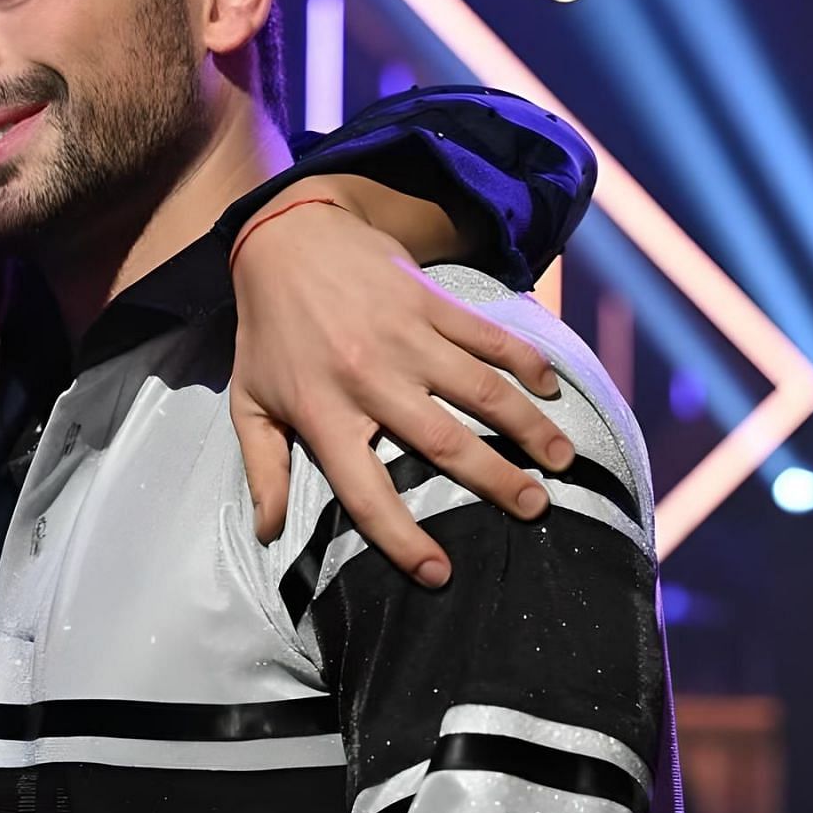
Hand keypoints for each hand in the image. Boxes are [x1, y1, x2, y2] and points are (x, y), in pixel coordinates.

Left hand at [227, 192, 572, 587]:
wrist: (284, 238)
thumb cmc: (268, 330)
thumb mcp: (250, 401)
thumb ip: (264, 467)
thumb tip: (269, 532)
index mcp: (322, 412)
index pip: (365, 491)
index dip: (401, 538)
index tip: (439, 574)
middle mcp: (369, 378)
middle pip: (443, 443)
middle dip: (496, 481)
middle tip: (535, 510)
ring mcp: (404, 336)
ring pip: (480, 390)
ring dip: (528, 427)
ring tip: (562, 460)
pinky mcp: (428, 301)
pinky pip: (487, 336)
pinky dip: (525, 362)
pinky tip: (552, 388)